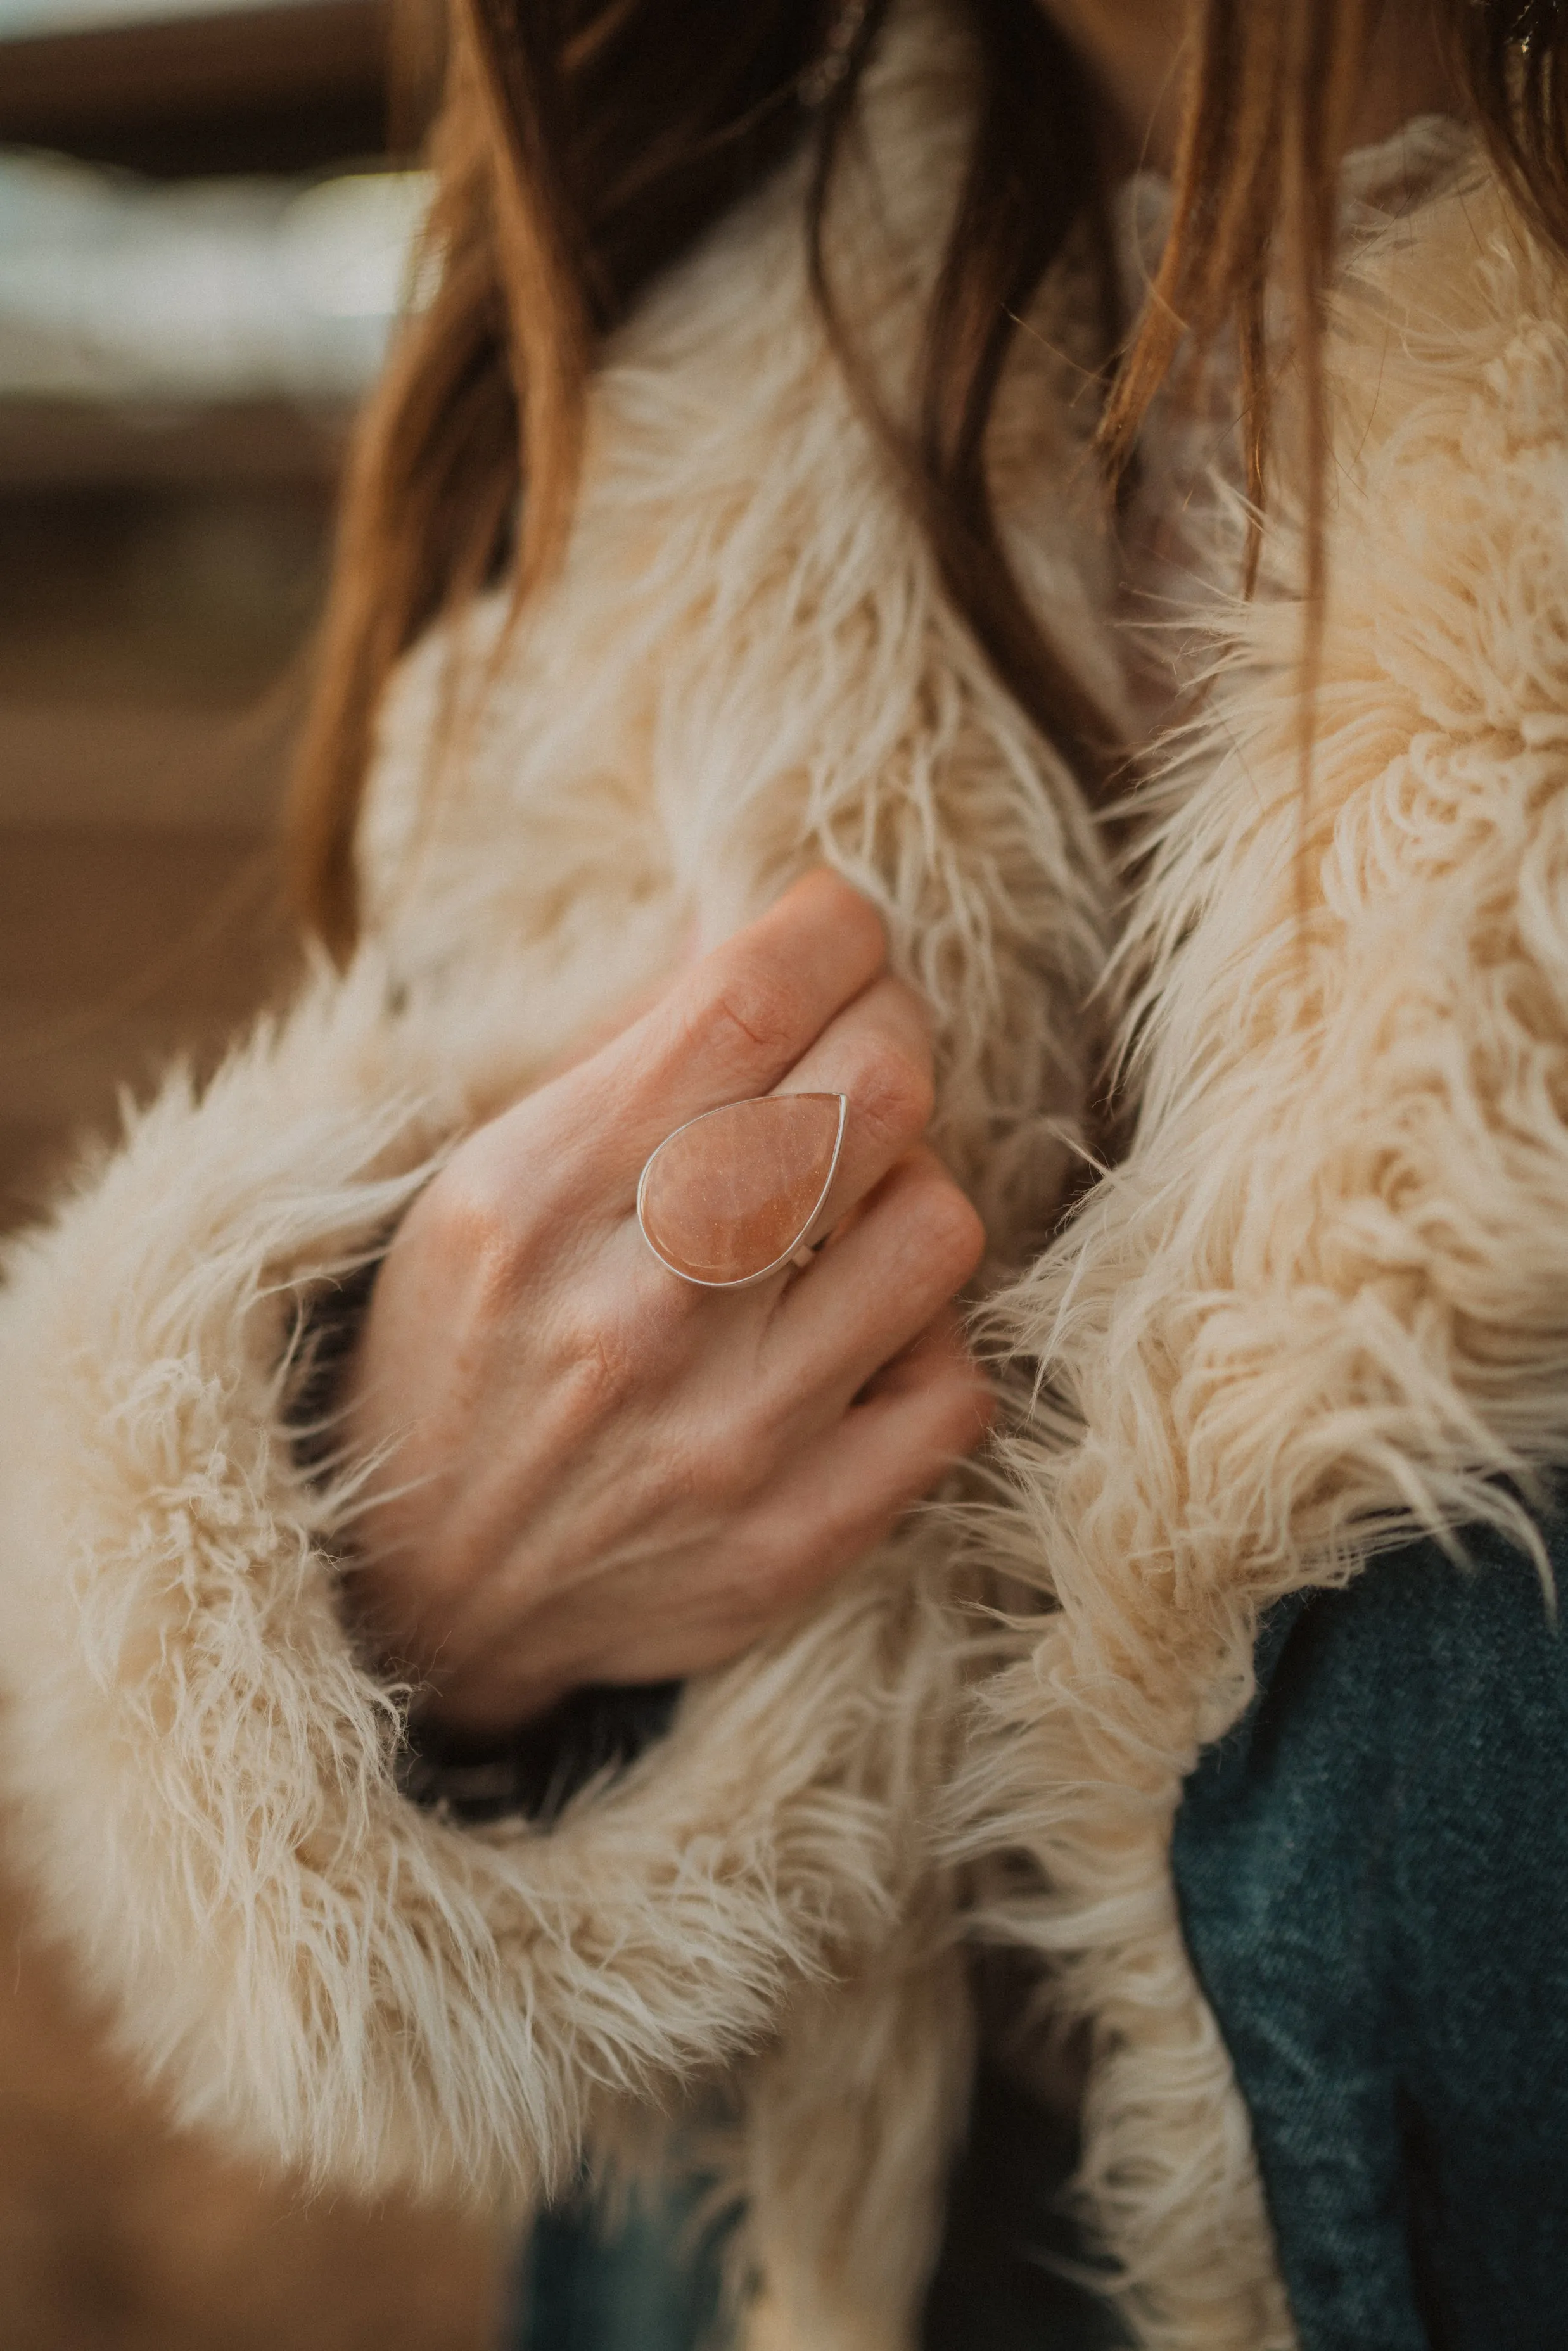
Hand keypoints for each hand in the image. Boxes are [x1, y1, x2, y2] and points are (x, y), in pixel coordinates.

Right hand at [342, 872, 991, 1733]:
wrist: (419, 1592)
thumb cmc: (461, 1349)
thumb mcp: (482, 1181)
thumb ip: (623, 1064)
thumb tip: (771, 943)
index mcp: (534, 1197)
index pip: (747, 1002)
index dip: (834, 927)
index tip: (841, 923)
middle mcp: (637, 1311)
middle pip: (876, 1089)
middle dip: (892, 1025)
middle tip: (863, 1037)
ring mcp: (730, 1435)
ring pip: (938, 1222)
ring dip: (907, 1186)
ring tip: (848, 1203)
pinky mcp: (803, 1535)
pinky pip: (956, 1384)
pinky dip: (919, 1339)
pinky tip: (852, 1335)